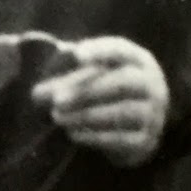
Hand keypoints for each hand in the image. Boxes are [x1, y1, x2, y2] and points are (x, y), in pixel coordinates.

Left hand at [31, 37, 168, 168]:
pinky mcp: (146, 141)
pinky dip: (96, 137)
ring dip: (86, 115)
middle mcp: (152, 85)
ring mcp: (153, 114)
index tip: (75, 54)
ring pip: (123, 111)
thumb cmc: (106, 93)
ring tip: (58, 117)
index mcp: (138, 60)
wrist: (135, 128)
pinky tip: (73, 134)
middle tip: (56, 100)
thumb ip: (65, 81)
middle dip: (87, 90)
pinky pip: (122, 139)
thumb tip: (37, 95)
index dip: (100, 50)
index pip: (122, 50)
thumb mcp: (90, 79)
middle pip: (122, 82)